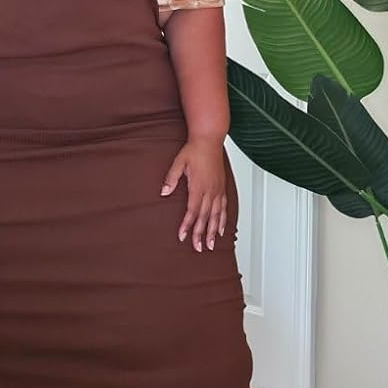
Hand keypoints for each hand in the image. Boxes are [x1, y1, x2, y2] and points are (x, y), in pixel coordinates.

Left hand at [161, 136, 227, 250]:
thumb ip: (171, 178)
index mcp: (198, 186)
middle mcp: (210, 191)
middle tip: (198, 248)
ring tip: (210, 244)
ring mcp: (218, 190)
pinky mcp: (222, 188)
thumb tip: (164, 192)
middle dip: (201, 234)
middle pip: (205, 217)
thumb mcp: (179, 162)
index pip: (192, 211)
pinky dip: (223, 219)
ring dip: (213, 231)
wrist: (210, 140)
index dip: (187, 225)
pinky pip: (224, 207)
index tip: (183, 236)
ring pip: (216, 215)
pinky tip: (221, 228)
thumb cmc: (194, 150)